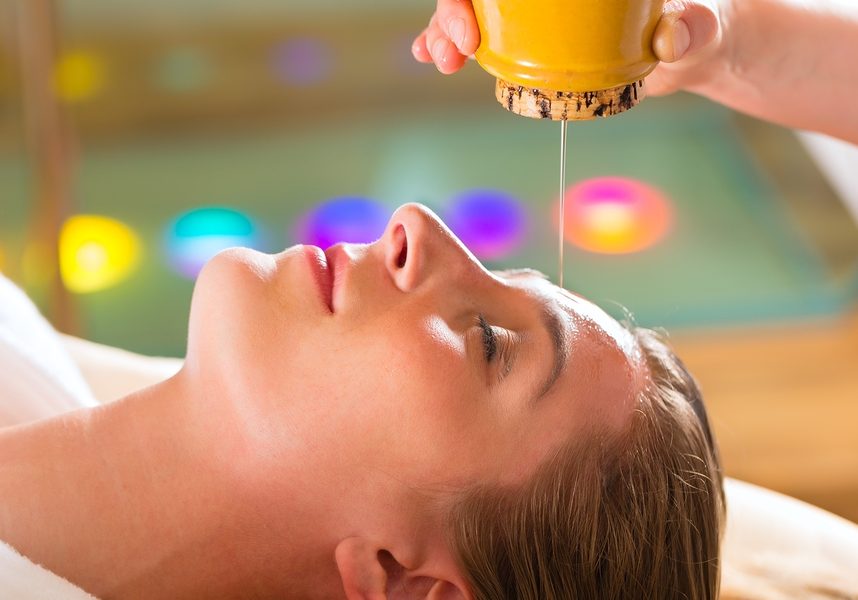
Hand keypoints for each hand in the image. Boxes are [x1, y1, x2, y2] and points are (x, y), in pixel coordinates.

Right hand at [412, 0, 723, 90]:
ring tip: (441, 60)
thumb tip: (670, 37)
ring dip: (444, 29)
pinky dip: (451, 42)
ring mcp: (536, 5)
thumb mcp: (699, 22)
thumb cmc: (698, 22)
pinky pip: (483, 33)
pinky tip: (431, 57)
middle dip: (453, 8)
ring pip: (475, 5)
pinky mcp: (531, 34)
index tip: (474, 12)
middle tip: (454, 46)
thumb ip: (691, 25)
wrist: (691, 47)